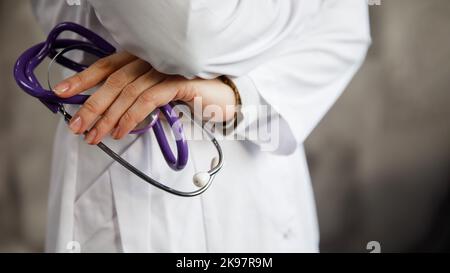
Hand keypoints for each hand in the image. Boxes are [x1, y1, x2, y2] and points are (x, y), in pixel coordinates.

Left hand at [53, 52, 235, 144]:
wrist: (224, 96)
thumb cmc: (189, 95)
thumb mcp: (157, 92)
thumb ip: (135, 95)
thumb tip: (106, 113)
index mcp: (142, 57)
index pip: (107, 65)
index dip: (83, 78)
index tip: (61, 93)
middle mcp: (151, 58)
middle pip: (113, 80)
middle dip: (92, 105)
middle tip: (77, 126)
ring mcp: (165, 67)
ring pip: (128, 91)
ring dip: (109, 117)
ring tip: (96, 136)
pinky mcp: (178, 80)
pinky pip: (148, 99)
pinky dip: (132, 116)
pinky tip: (122, 131)